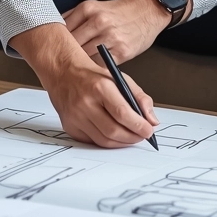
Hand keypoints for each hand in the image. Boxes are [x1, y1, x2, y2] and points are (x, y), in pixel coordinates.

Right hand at [10, 23, 159, 147]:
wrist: (64, 73)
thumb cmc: (94, 76)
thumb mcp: (121, 79)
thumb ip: (140, 98)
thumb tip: (152, 120)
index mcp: (100, 87)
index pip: (122, 112)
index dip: (138, 125)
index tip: (149, 131)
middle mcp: (85, 103)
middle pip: (112, 130)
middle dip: (132, 137)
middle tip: (143, 135)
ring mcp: (75, 116)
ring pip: (103, 140)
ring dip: (121, 142)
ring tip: (132, 137)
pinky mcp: (69, 126)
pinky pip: (92, 141)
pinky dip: (107, 142)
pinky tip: (115, 136)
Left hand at [64, 0, 170, 65]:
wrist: (149, 10)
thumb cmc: (122, 11)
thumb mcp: (96, 6)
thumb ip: (76, 18)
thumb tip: (55, 30)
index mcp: (89, 9)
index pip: (63, 30)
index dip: (55, 43)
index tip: (49, 51)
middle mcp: (98, 22)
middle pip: (71, 44)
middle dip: (64, 55)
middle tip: (57, 64)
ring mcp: (110, 37)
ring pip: (84, 56)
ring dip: (77, 65)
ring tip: (71, 70)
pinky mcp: (121, 51)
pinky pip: (100, 65)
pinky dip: (94, 69)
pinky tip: (89, 71)